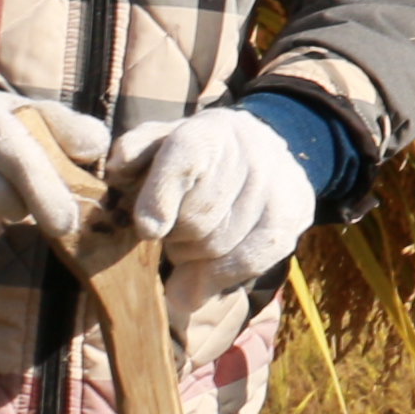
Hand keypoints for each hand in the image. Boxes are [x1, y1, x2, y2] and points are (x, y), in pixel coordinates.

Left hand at [109, 106, 313, 294]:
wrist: (264, 147)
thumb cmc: (198, 153)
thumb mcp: (161, 141)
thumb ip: (134, 152)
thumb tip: (119, 172)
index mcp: (207, 132)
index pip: (184, 161)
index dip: (162, 197)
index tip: (148, 230)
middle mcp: (249, 154)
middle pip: (198, 220)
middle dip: (173, 238)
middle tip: (168, 236)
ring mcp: (277, 185)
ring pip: (220, 247)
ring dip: (193, 259)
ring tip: (188, 247)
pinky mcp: (294, 215)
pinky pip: (251, 262)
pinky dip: (219, 277)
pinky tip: (201, 281)